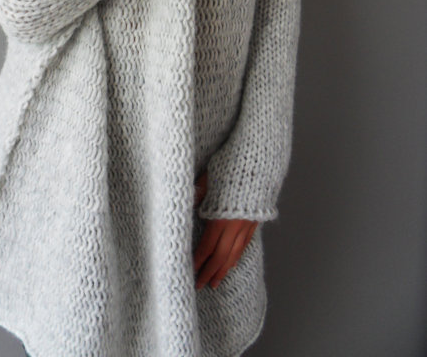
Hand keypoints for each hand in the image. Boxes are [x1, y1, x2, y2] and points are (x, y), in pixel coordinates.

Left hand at [193, 170, 258, 290]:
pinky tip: (232, 262)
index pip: (207, 246)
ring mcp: (247, 224)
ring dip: (224, 269)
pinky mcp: (256, 220)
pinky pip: (245, 244)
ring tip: (216, 281)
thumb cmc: (231, 165)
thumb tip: (186, 206)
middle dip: (210, 272)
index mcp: (220, 217)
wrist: (260, 160)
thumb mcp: (209, 177)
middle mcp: (235, 225)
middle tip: (200, 285)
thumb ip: (197, 194)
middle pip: (221, 256)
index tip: (190, 271)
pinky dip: (237, 256)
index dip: (198, 261)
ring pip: (235, 253)